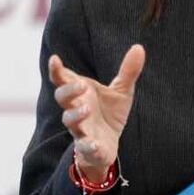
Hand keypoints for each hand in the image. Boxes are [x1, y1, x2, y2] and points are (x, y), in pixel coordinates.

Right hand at [48, 44, 145, 182]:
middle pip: (62, 98)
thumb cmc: (109, 114)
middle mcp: (76, 109)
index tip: (55, 58)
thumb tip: (139, 47)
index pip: (63, 79)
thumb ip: (128, 71)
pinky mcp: (88, 147)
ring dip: (76, 115)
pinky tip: (94, 144)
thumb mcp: (122, 91)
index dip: (56, 70)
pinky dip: (88, 145)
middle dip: (69, 91)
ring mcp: (81, 128)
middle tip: (82, 86)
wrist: (109, 145)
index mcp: (81, 93)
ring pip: (70, 121)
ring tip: (87, 109)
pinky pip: (84, 147)